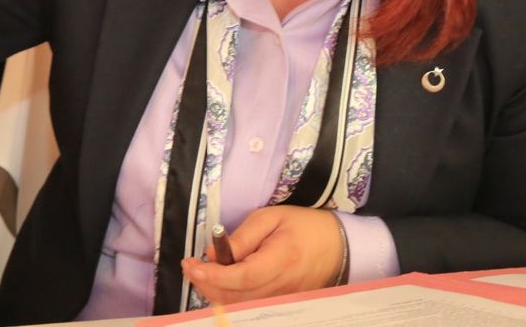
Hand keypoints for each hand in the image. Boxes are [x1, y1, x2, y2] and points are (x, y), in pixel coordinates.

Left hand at [180, 206, 342, 304]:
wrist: (336, 244)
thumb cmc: (303, 226)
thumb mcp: (271, 218)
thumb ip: (242, 237)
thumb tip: (215, 255)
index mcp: (281, 260)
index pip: (241, 277)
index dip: (213, 275)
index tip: (191, 265)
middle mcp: (281, 286)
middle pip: (235, 297)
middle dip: (205, 284)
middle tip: (189, 267)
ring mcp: (282, 299)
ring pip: (239, 306)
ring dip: (214, 292)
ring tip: (201, 272)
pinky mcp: (281, 303)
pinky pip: (249, 306)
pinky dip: (229, 296)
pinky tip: (220, 281)